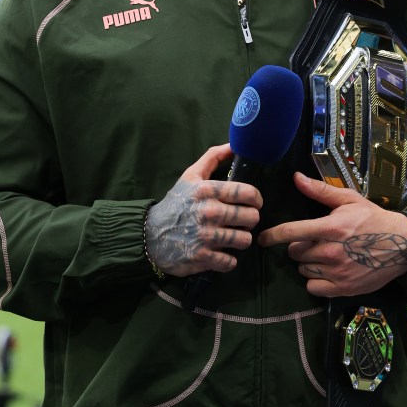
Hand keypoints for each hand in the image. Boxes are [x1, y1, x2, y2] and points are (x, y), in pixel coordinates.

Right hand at [145, 143, 262, 277]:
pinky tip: (221, 254)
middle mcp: (208, 212)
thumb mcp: (190, 176)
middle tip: (240, 221)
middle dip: (249, 220)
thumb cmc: (175, 204)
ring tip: (232, 237)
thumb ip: (212, 158)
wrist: (149, 235)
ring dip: (241, 240)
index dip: (256, 198)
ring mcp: (206, 235)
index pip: (247, 192)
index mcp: (207, 190)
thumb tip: (234, 145)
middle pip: (251, 217)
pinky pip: (230, 262)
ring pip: (245, 240)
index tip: (253, 203)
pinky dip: (228, 261)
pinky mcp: (202, 257)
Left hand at [258, 172, 406, 296]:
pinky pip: (314, 288)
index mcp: (330, 228)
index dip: (272, 236)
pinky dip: (315, 281)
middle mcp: (331, 252)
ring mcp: (338, 272)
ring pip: (304, 270)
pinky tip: (326, 271)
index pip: (291, 233)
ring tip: (323, 255)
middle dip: (299, 246)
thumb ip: (320, 191)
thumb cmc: (374, 219)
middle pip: (295, 253)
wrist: (403, 244)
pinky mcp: (344, 288)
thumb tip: (296, 178)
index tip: (262, 239)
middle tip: (314, 241)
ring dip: (307, 263)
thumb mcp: (349, 200)